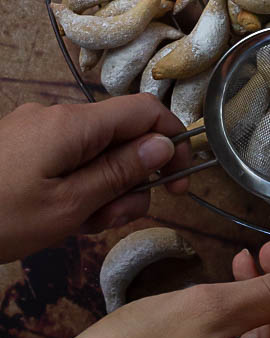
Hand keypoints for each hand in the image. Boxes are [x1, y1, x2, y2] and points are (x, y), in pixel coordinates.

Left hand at [0, 96, 191, 261]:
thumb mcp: (68, 207)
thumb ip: (119, 174)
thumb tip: (163, 147)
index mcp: (74, 124)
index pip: (145, 112)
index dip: (172, 141)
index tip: (180, 181)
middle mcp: (57, 117)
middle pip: (120, 137)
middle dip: (131, 178)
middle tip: (116, 218)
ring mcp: (36, 131)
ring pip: (94, 153)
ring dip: (103, 188)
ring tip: (83, 225)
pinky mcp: (21, 147)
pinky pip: (67, 158)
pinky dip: (77, 186)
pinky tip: (62, 218)